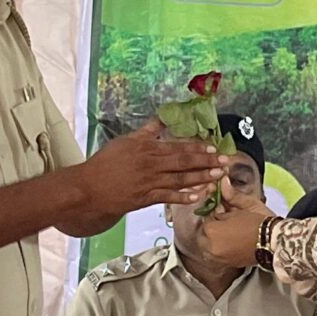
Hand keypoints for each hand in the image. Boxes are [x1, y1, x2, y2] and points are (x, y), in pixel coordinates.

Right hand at [74, 120, 222, 219]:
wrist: (91, 187)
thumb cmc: (107, 162)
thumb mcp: (127, 140)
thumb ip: (149, 130)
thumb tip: (164, 116)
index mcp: (148, 148)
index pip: (177, 147)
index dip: (197, 149)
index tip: (213, 149)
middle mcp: (151, 165)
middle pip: (183, 163)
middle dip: (206, 162)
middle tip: (225, 162)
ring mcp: (149, 182)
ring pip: (180, 180)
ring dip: (200, 178)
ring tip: (218, 177)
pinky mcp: (146, 198)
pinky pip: (168, 197)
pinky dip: (183, 197)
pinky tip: (197, 197)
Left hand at [199, 178, 273, 268]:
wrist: (276, 242)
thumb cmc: (262, 222)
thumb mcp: (247, 204)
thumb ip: (230, 195)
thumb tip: (222, 181)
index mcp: (212, 231)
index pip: (206, 218)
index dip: (216, 212)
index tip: (225, 209)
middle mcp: (211, 247)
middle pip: (204, 233)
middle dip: (213, 226)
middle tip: (228, 220)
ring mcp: (218, 258)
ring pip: (208, 244)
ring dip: (215, 237)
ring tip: (231, 231)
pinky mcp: (227, 264)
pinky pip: (216, 254)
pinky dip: (220, 248)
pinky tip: (232, 241)